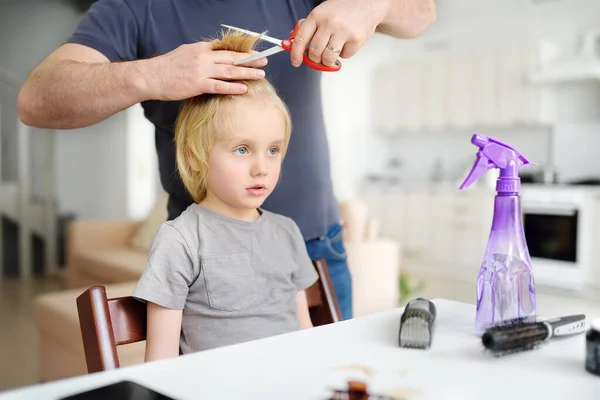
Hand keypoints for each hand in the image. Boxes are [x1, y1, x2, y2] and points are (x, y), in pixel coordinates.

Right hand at [143, 41, 267, 100]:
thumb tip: (214, 56)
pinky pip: (219, 86)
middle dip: (250, 60)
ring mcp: (201, 71)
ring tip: (260, 74)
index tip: (254, 54)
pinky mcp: (197, 84)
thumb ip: (201, 54)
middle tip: (264, 61)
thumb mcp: (185, 53)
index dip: (242, 51)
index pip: (226, 48)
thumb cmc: (166, 68)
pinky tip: (244, 88)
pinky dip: (233, 87)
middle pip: (232, 57)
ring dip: (247, 72)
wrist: (150, 76)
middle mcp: (203, 57)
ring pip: (229, 71)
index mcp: (201, 48)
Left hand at [290, 0, 389, 67]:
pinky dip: (344, 53)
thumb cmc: (342, 9)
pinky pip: (345, 56)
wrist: (367, 3)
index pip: (301, 38)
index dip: (296, 53)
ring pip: (328, 59)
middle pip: (314, 52)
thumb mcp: (322, 13)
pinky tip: (346, 43)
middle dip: (315, 59)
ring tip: (332, 52)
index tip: (296, 62)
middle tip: (319, 57)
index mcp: (317, 16)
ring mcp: (343, 31)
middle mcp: (329, 23)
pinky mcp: (356, 39)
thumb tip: (295, 46)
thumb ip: (310, 29)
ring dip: (328, 60)